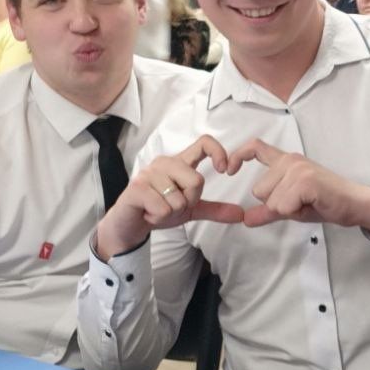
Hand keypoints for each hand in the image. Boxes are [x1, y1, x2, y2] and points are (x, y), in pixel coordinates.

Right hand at [95, 135, 244, 258]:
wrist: (128, 225)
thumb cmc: (158, 210)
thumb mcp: (190, 210)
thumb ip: (214, 209)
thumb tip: (240, 214)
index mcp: (179, 163)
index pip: (204, 143)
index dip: (219, 152)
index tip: (225, 170)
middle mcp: (164, 163)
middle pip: (196, 180)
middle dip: (189, 201)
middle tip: (172, 205)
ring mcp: (149, 173)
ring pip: (179, 199)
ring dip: (171, 213)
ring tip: (157, 209)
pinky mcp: (137, 187)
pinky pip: (164, 208)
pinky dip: (159, 217)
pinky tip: (148, 213)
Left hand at [227, 139, 369, 236]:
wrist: (354, 204)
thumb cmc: (325, 203)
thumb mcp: (292, 207)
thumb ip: (269, 211)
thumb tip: (245, 220)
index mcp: (286, 162)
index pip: (255, 148)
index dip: (238, 156)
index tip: (229, 169)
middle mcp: (290, 160)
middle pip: (259, 191)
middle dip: (276, 205)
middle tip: (300, 203)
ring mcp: (298, 169)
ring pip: (271, 200)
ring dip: (287, 210)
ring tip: (307, 204)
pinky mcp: (306, 181)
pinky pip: (283, 206)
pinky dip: (295, 212)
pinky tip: (312, 205)